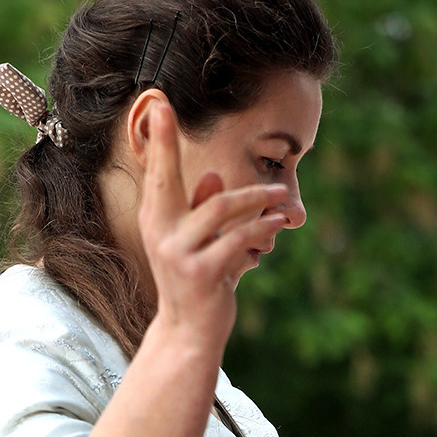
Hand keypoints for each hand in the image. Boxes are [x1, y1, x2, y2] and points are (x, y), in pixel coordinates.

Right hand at [138, 98, 287, 355]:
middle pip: (170, 178)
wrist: (189, 335)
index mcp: (156, 222)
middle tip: (174, 104)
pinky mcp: (202, 272)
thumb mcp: (197, 245)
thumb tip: (209, 175)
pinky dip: (261, 229)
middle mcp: (159, 233)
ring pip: (219, 208)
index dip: (158, 138)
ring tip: (280, 196)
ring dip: (254, 198)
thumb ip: (202, 211)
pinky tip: (277, 223)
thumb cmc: (196, 285)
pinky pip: (238, 239)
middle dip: (169, 142)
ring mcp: (178, 253)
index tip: (159, 101)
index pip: (157, 174)